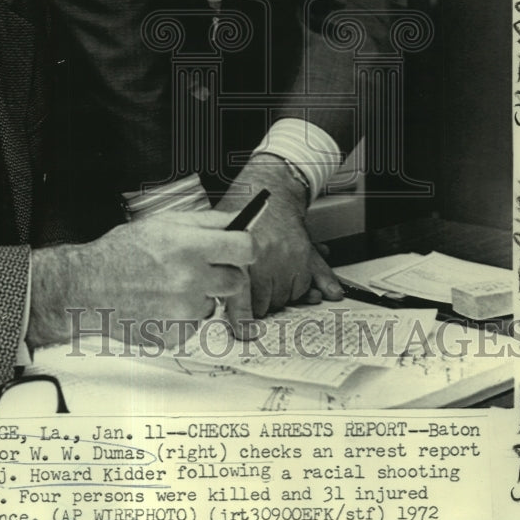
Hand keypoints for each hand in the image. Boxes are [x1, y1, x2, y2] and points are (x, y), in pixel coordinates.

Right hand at [27, 211, 253, 350]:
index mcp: (190, 247)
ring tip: (171, 285)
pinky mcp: (176, 334)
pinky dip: (183, 316)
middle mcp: (191, 280)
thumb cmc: (121, 253)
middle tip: (200, 268)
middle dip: (223, 273)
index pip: (246, 248)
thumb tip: (235, 221)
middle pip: (237, 281)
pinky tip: (161, 303)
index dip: (245, 246)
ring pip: (214, 304)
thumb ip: (204, 222)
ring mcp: (184, 311)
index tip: (240, 247)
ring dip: (201, 295)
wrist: (88, 287)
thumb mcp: (162, 223)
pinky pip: (194, 324)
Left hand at [216, 157, 342, 325]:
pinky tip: (294, 279)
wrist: (273, 187)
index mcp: (240, 252)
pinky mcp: (305, 255)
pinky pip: (305, 286)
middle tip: (253, 289)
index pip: (241, 296)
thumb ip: (219, 266)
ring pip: (286, 298)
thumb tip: (214, 300)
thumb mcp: (221, 235)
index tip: (244, 332)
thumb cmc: (242, 209)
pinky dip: (299, 288)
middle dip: (257, 302)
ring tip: (269, 275)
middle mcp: (266, 256)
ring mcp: (288, 256)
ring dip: (278, 295)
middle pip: (264, 303)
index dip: (241, 319)